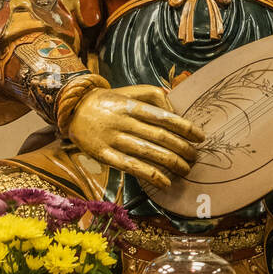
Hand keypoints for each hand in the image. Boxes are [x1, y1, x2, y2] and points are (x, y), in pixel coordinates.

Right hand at [67, 84, 204, 190]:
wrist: (72, 108)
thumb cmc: (107, 101)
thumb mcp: (129, 91)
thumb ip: (153, 96)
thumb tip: (175, 110)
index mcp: (131, 106)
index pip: (164, 117)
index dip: (185, 127)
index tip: (200, 137)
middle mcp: (123, 122)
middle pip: (159, 136)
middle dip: (182, 148)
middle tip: (195, 156)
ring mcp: (112, 139)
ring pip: (147, 152)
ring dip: (171, 163)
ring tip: (186, 169)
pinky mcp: (103, 155)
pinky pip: (130, 166)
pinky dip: (150, 175)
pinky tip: (165, 182)